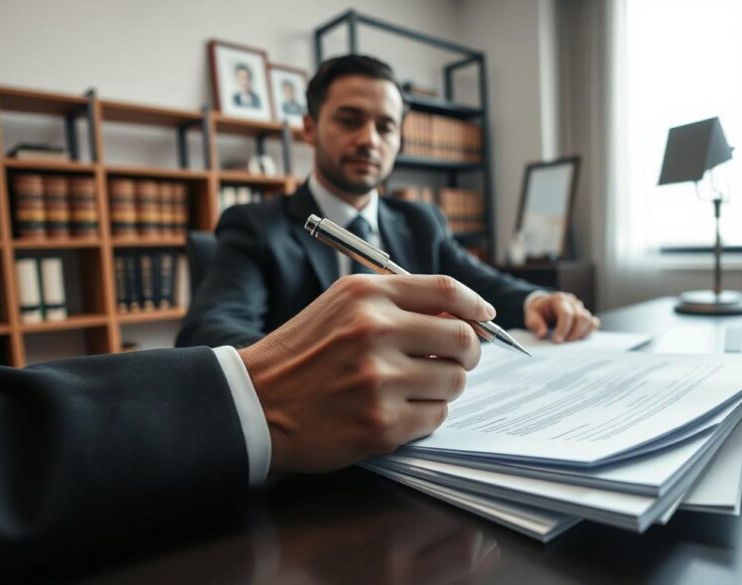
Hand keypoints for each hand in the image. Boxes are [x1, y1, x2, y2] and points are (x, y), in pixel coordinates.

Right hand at [238, 274, 494, 473]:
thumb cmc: (303, 353)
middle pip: (463, 338)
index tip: (486, 316)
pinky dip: (426, 414)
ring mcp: (378, 380)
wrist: (255, 403)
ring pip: (454, 380)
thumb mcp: (342, 305)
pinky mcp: (381, 424)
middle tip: (455, 359)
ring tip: (414, 386)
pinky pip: (436, 416)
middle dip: (468, 351)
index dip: (475, 304)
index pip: (447, 291)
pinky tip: (398, 409)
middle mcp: (375, 331)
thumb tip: (464, 315)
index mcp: (367, 295)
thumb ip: (398, 302)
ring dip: (444, 385)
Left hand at [524, 291, 599, 342]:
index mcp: (558, 299)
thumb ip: (535, 323)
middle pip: (581, 317)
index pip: (566, 313)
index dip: (563, 328)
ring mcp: (580, 308)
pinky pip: (593, 322)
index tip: (557, 341)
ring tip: (571, 342)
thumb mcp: (531, 315)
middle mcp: (572, 302)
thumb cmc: (538, 312)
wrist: (543, 306)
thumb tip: (542, 334)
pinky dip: (589, 331)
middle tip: (565, 343)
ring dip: (582, 333)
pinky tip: (580, 339)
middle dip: (574, 333)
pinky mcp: (584, 315)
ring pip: (589, 319)